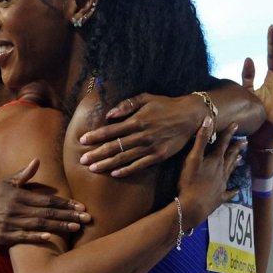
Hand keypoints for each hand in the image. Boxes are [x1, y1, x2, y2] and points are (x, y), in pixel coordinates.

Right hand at [0, 159, 90, 244]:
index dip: (65, 203)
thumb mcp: (6, 184)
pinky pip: (24, 237)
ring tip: (76, 227)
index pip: (47, 200)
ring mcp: (11, 223)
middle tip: (87, 218)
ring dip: (59, 226)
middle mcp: (17, 209)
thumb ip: (23, 174)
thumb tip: (37, 160)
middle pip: (47, 213)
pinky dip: (37, 237)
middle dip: (68, 215)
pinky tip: (51, 238)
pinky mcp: (6, 236)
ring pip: (40, 225)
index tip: (81, 206)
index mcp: (19, 196)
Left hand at [78, 93, 197, 176]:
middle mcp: (141, 136)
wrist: (190, 116)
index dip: (95, 136)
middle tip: (82, 160)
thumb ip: (127, 104)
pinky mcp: (158, 156)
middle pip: (114, 147)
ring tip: (92, 169)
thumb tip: (109, 114)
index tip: (82, 141)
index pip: (111, 130)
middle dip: (96, 154)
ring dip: (106, 164)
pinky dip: (126, 170)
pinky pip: (139, 166)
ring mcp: (150, 148)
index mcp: (137, 121)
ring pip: (124, 158)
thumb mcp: (146, 98)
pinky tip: (114, 174)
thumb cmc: (165, 105)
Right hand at [176, 118, 243, 227]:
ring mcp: (221, 185)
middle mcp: (221, 171)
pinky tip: (237, 190)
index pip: (223, 143)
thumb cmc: (190, 182)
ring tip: (241, 159)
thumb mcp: (193, 159)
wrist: (192, 206)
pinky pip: (228, 193)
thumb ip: (201, 140)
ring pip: (230, 172)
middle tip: (244, 141)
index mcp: (215, 161)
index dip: (229, 134)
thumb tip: (208, 120)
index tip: (236, 125)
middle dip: (236, 148)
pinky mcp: (218, 197)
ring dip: (235, 164)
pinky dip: (233, 190)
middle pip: (230, 157)